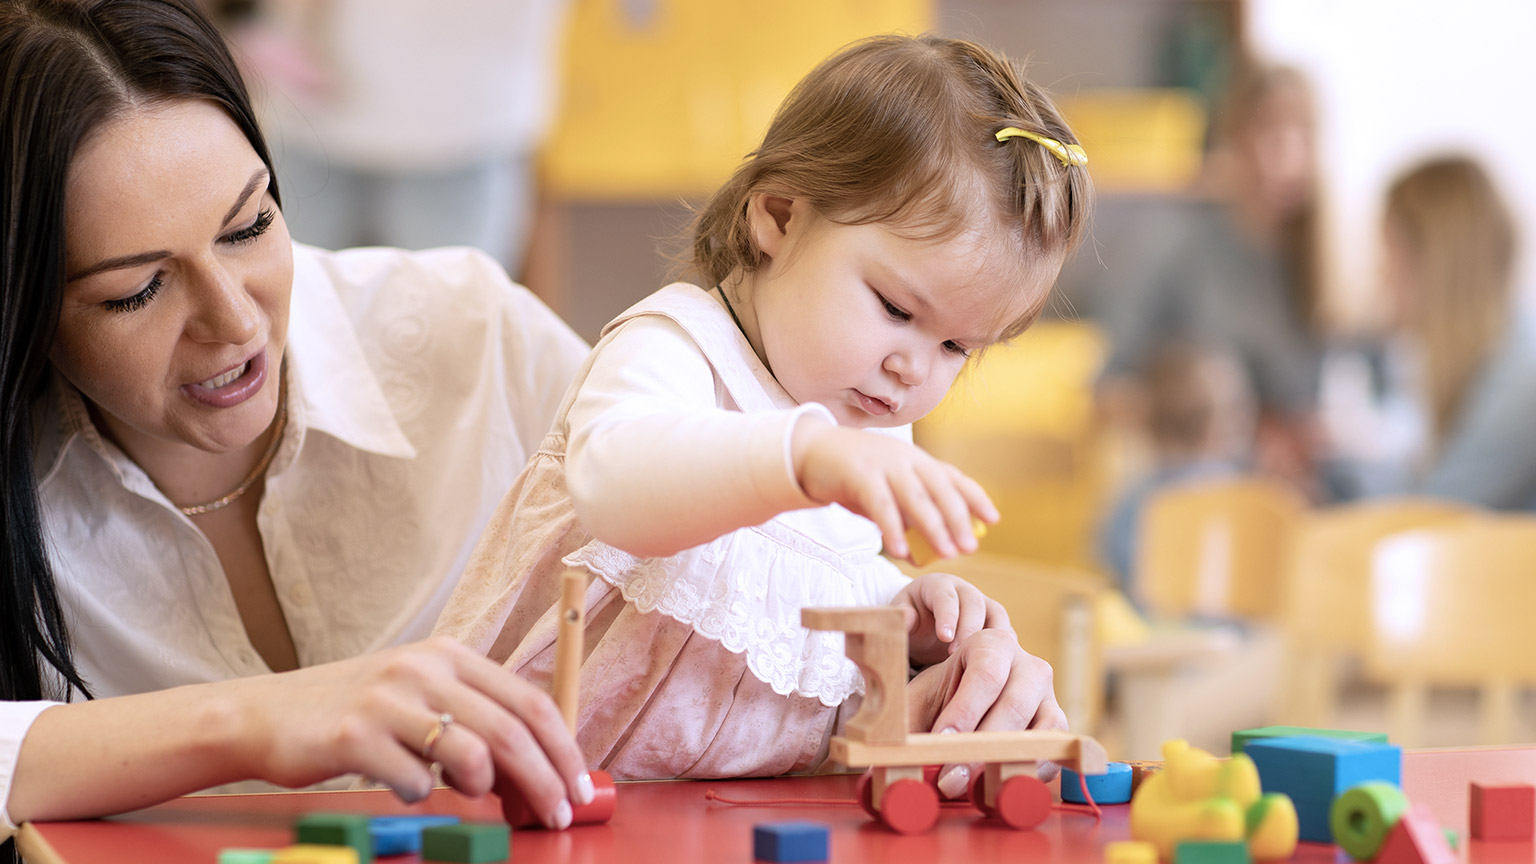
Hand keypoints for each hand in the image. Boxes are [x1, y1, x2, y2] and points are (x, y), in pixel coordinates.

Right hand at [230, 637, 591, 828]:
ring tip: (469, 795)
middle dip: (544, 781)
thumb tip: (536, 773)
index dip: (564, 748)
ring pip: (472, 755)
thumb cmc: (354, 715)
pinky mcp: (355, 735)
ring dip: (483, 790)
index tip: (580, 787)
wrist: (266, 716)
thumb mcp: (418, 696)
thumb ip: (473, 721)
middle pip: (511, 731)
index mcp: (449, 655)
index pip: (530, 700)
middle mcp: (424, 668)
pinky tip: (405, 786)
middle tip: (556, 817)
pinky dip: (422, 797)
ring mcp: (389, 699)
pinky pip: (416, 782)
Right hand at [791, 416, 996, 560]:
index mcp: (916, 459)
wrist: (811, 452)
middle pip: (940, 489)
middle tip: (970, 547)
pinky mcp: (860, 474)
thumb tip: (922, 556)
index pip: (954, 477)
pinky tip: (899, 551)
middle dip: (959, 519)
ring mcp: (884, 464)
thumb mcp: (886, 492)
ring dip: (934, 527)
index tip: (994, 520)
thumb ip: (904, 518)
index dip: (976, 498)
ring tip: (946, 554)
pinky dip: (892, 529)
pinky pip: (881, 505)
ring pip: (916, 497)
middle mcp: (906, 458)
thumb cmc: (853, 477)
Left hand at [892, 573, 1011, 666]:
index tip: (944, 637)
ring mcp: (983, 604)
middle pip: (974, 603)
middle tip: (957, 653)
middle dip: (968, 629)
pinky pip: (1006, 632)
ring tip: (981, 661)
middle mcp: (964, 590)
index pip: (945, 596)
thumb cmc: (910, 619)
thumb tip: (904, 619)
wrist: (924, 628)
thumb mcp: (900, 615)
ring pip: (996, 615)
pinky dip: (1004, 647)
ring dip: (991, 638)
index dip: (947, 615)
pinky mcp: (995, 622)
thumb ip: (902, 617)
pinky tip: (997, 666)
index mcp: (937, 585)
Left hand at [904, 629, 1067, 797]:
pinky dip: (1034, 766)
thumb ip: (900, 714)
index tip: (940, 740)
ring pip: (1039, 727)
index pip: (985, 674)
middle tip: (949, 778)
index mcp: (991, 643)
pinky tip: (1004, 781)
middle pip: (1012, 705)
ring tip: (971, 785)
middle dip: (979, 745)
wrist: (965, 701)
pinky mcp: (1058, 721)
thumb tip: (879, 742)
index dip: (964, 711)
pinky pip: (1056, 746)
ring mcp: (1047, 694)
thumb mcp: (917, 697)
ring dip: (1005, 760)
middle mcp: (1027, 663)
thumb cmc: (940, 697)